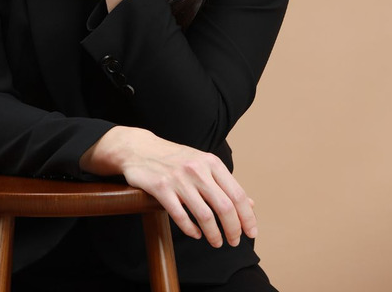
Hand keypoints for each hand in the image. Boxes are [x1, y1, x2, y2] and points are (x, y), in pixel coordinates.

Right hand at [80, 127, 256, 247]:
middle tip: (234, 242)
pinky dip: (191, 230)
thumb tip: (251, 204)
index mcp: (211, 162)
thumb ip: (225, 184)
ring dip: (214, 234)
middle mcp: (197, 169)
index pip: (237, 194)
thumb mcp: (202, 164)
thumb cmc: (175, 159)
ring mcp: (179, 179)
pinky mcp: (161, 188)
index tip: (251, 233)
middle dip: (233, 229)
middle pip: (224, 207)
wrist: (140, 148)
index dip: (247, 217)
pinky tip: (195, 234)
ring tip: (216, 242)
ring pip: (204, 215)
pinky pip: (181, 216)